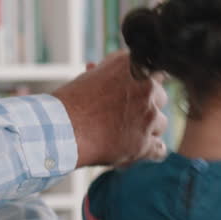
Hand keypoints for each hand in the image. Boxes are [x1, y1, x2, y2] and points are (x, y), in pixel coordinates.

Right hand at [52, 50, 168, 167]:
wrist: (60, 128)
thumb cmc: (71, 102)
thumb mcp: (92, 76)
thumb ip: (110, 74)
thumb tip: (101, 68)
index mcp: (135, 67)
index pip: (158, 72)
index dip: (147, 85)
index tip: (139, 92)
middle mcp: (146, 89)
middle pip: (160, 98)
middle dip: (147, 106)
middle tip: (126, 114)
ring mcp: (148, 116)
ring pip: (160, 124)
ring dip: (147, 129)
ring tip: (124, 134)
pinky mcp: (145, 143)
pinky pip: (159, 150)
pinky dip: (148, 152)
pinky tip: (134, 150)